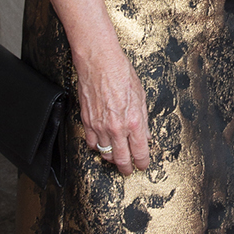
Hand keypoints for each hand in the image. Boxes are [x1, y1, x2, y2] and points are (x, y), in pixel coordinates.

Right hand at [74, 39, 150, 173]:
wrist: (100, 63)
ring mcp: (100, 126)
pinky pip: (91, 143)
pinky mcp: (87, 122)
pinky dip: (97, 147)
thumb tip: (146, 135)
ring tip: (116, 156)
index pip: (139, 152)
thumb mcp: (141, 97)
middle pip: (121, 159)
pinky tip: (101, 144)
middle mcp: (116, 127)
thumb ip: (143, 120)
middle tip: (129, 170)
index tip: (143, 165)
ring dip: (112, 157)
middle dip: (127, 168)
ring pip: (105, 153)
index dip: (142, 162)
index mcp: (134, 121)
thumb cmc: (121, 74)